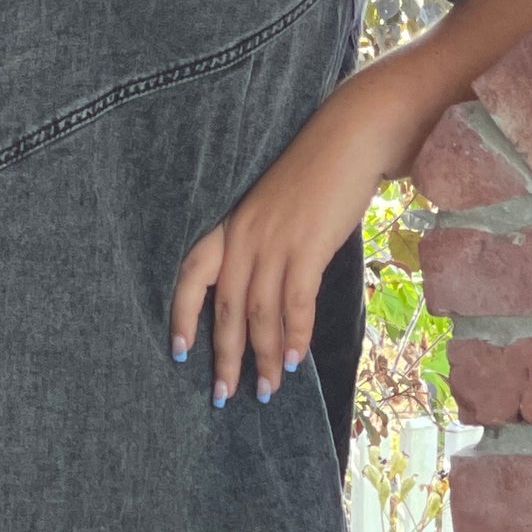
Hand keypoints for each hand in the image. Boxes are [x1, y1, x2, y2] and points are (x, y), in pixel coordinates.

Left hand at [170, 69, 406, 406]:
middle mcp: (244, 234)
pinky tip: (294, 360)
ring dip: (262, 357)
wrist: (351, 136)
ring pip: (258, 312)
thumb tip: (270, 293)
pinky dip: (294, 335)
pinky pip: (294, 301)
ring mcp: (274, 240)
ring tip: (267, 391)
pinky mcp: (307, 244)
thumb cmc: (319, 172)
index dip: (182, 316)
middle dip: (224, 357)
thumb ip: (264, 245)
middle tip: (224, 396)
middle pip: (225, 307)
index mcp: (231, 224)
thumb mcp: (276, 207)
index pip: (191, 275)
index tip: (179, 353)